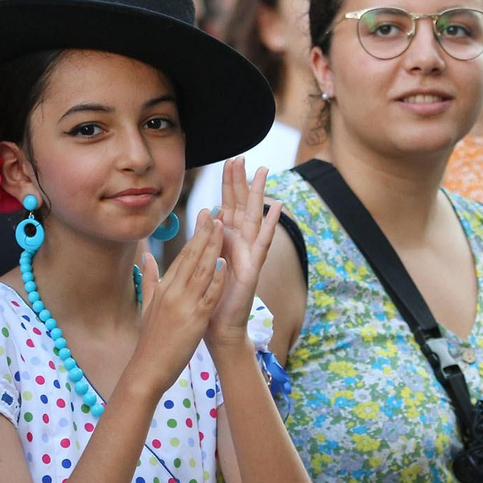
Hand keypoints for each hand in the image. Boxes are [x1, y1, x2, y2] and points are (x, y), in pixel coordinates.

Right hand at [128, 211, 226, 395]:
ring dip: (214, 248)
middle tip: (217, 213)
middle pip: (192, 257)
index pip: (183, 256)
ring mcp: (184, 304)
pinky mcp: (194, 319)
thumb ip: (150, 279)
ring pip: (202, 270)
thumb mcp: (147, 304)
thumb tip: (147, 256)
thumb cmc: (150, 339)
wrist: (147, 367)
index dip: (196, 235)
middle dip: (206, 233)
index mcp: (164, 287)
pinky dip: (217, 278)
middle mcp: (173, 291)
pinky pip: (208, 294)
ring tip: (224, 228)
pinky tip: (225, 263)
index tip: (205, 218)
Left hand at [206, 159, 282, 345]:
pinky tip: (278, 207)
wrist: (216, 325)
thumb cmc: (209, 295)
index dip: (228, 183)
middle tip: (241, 157)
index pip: (226, 204)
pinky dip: (270, 224)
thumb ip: (207, 236)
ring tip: (263, 171)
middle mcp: (239, 242)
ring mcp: (249, 252)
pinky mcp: (254, 266)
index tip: (228, 160)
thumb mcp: (203, 260)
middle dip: (241, 181)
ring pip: (254, 217)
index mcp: (225, 239)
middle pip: (241, 205)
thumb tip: (207, 211)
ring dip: (258, 194)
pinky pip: (263, 242)